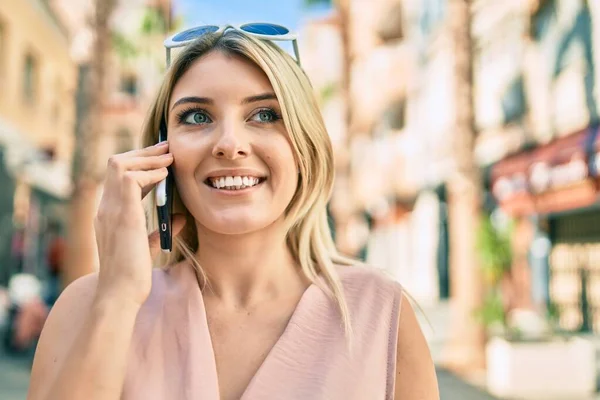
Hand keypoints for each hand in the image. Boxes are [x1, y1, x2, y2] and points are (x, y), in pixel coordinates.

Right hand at [94, 143, 185, 305]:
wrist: (121, 294)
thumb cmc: (132, 276)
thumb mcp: (147, 247)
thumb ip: (158, 231)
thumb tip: (179, 217)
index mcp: (109, 214)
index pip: (120, 178)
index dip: (140, 165)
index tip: (161, 161)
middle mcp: (105, 207)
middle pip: (116, 164)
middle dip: (143, 152)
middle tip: (167, 148)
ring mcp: (110, 209)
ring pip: (120, 164)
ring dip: (147, 157)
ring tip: (169, 157)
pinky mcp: (122, 215)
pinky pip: (131, 178)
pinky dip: (149, 172)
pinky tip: (165, 175)